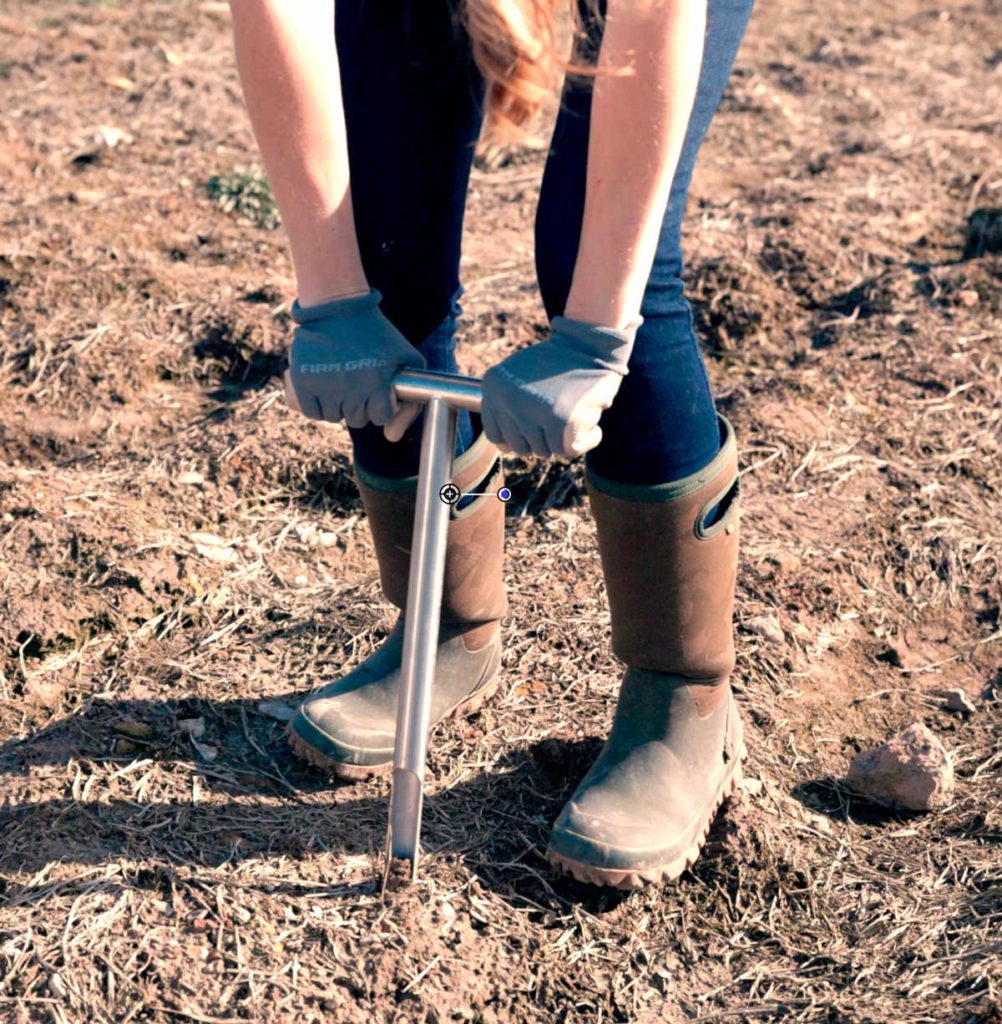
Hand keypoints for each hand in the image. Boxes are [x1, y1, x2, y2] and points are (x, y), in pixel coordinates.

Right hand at [284, 288, 424, 439]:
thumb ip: (412, 400)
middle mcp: (350, 390)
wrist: (338, 307)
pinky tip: (324, 388)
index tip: (377, 391)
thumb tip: (391, 437)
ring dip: (338, 405)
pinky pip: (313, 413)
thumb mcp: (406, 357)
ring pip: (334, 417)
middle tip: (357, 382)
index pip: (380, 417)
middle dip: (360, 406)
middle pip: (357, 420)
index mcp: (376, 384)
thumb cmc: (376, 333)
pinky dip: (318, 406)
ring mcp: (324, 387)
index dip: (380, 406)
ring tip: (341, 381)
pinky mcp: (302, 382)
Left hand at [480, 316, 639, 458]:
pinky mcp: (560, 422)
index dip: (520, 435)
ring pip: (545, 450)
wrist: (591, 341)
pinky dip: (586, 439)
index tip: (538, 424)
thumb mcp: (520, 376)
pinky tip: (591, 419)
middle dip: (544, 436)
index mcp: (493, 386)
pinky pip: (568, 450)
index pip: (497, 435)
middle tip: (560, 411)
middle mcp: (508, 400)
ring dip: (564, 437)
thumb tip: (503, 448)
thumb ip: (508, 408)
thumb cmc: (559, 363)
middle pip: (521, 447)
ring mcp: (533, 412)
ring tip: (575, 408)